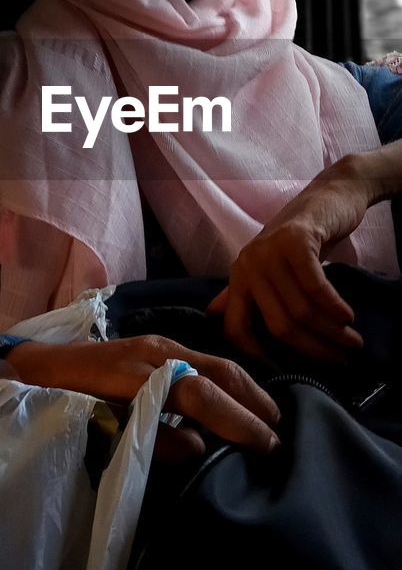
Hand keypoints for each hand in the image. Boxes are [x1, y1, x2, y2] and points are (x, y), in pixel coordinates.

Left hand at [8, 333, 280, 454]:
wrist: (25, 367)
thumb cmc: (54, 403)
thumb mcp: (95, 429)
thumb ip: (147, 439)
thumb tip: (198, 447)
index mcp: (137, 372)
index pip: (202, 394)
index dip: (238, 421)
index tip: (267, 446)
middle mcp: (153, 351)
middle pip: (218, 369)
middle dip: (254, 400)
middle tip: (282, 433)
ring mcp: (153, 345)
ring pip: (213, 361)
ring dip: (245, 389)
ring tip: (267, 418)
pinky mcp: (150, 347)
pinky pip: (200, 360)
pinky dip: (225, 380)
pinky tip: (235, 401)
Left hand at [207, 154, 374, 362]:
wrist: (330, 195)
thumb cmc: (303, 238)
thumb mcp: (272, 267)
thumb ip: (248, 293)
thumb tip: (216, 316)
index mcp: (239, 277)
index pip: (235, 329)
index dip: (257, 357)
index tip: (286, 373)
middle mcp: (247, 265)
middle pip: (279, 326)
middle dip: (313, 349)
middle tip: (341, 359)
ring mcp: (269, 252)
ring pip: (301, 310)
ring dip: (331, 332)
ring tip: (352, 343)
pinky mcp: (295, 240)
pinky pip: (315, 288)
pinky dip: (335, 307)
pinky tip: (348, 317)